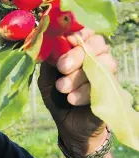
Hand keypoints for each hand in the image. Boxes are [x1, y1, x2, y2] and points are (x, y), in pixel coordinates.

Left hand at [38, 28, 117, 155]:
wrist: (68, 126)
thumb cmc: (57, 97)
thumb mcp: (46, 78)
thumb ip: (47, 61)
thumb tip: (45, 42)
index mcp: (81, 51)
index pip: (87, 32)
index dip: (78, 33)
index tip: (65, 40)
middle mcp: (97, 59)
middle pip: (97, 44)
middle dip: (76, 55)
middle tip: (61, 67)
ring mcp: (107, 75)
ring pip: (102, 64)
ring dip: (78, 76)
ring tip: (62, 89)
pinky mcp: (112, 92)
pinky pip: (104, 85)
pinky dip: (85, 92)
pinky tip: (72, 99)